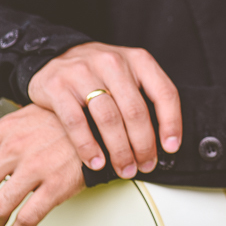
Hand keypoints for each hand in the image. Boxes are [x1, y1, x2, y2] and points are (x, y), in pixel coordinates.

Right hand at [27, 42, 180, 177]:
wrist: (54, 57)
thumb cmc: (100, 73)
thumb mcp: (129, 73)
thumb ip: (146, 97)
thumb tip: (165, 140)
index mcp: (138, 60)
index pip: (164, 93)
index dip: (171, 123)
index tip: (171, 148)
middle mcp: (113, 63)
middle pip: (135, 111)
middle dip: (144, 145)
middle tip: (146, 165)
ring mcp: (83, 72)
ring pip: (108, 118)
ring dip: (120, 150)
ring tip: (125, 168)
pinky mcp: (57, 86)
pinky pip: (76, 122)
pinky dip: (88, 146)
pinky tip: (96, 162)